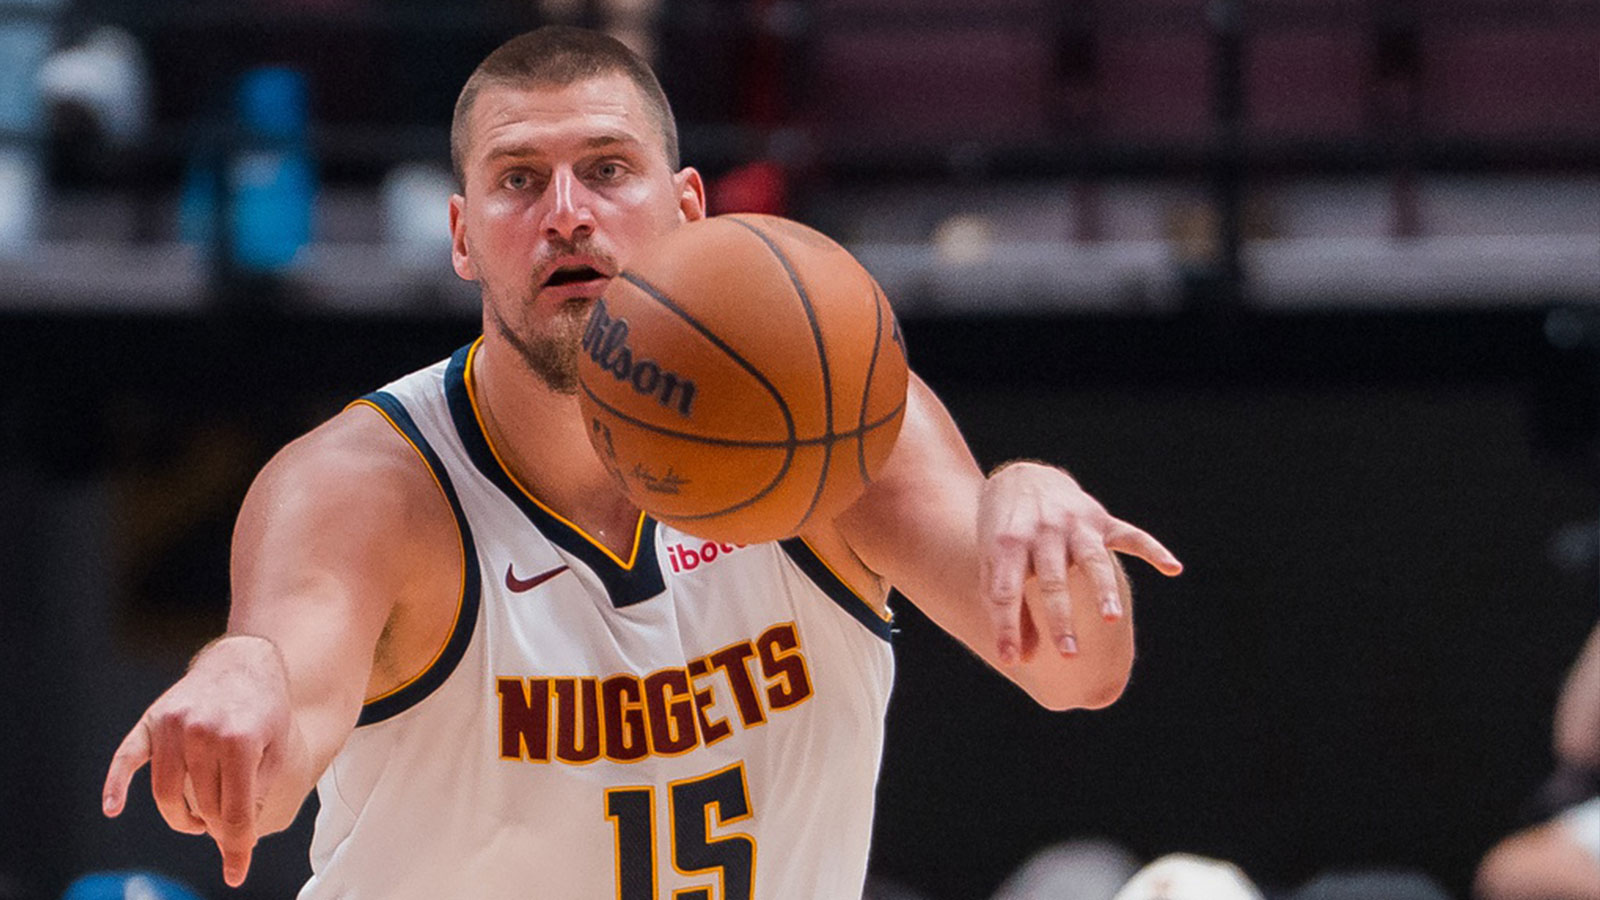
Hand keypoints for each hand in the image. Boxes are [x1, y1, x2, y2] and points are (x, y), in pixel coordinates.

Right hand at [103, 634, 290, 887]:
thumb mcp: (279, 747)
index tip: (236, 871)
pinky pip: (127, 758)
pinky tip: (112, 809)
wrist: (243, 662)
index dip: (236, 845)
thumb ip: (259, 791)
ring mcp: (173, 725)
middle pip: (202, 805)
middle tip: (224, 832)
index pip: (234, 809)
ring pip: (166, 793)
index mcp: (240, 740)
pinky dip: (115, 785)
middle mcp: (203, 731)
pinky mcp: (152, 721)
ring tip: (197, 823)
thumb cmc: (266, 710)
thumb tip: (238, 838)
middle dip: (214, 827)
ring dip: (180, 817)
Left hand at [978, 462, 1181, 664]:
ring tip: (1112, 619)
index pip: (1005, 592)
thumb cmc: (1004, 534)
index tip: (1012, 661)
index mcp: (1007, 544)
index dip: (1007, 627)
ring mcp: (1074, 524)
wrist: (1022, 478)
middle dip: (1059, 618)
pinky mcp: (1101, 519)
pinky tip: (1173, 568)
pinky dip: (1152, 550)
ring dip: (1103, 590)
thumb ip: (1004, 610)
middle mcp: (1042, 532)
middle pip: (1050, 581)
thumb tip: (1022, 661)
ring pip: (1092, 561)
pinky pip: (1130, 536)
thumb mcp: (992, 564)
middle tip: (1068, 656)